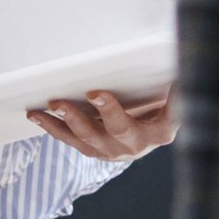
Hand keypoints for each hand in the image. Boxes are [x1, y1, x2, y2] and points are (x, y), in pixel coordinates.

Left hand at [28, 88, 173, 160]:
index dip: (174, 103)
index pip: (172, 115)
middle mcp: (138, 144)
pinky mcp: (93, 150)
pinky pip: (70, 140)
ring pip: (89, 138)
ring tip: (53, 104)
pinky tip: (37, 114)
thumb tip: (181, 67)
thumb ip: (176, 87)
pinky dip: (53, 126)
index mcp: (162, 129)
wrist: (142, 135)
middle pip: (121, 129)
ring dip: (69, 120)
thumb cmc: (156, 105)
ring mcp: (112, 151)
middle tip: (94, 93)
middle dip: (107, 112)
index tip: (174, 83)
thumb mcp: (169, 95)